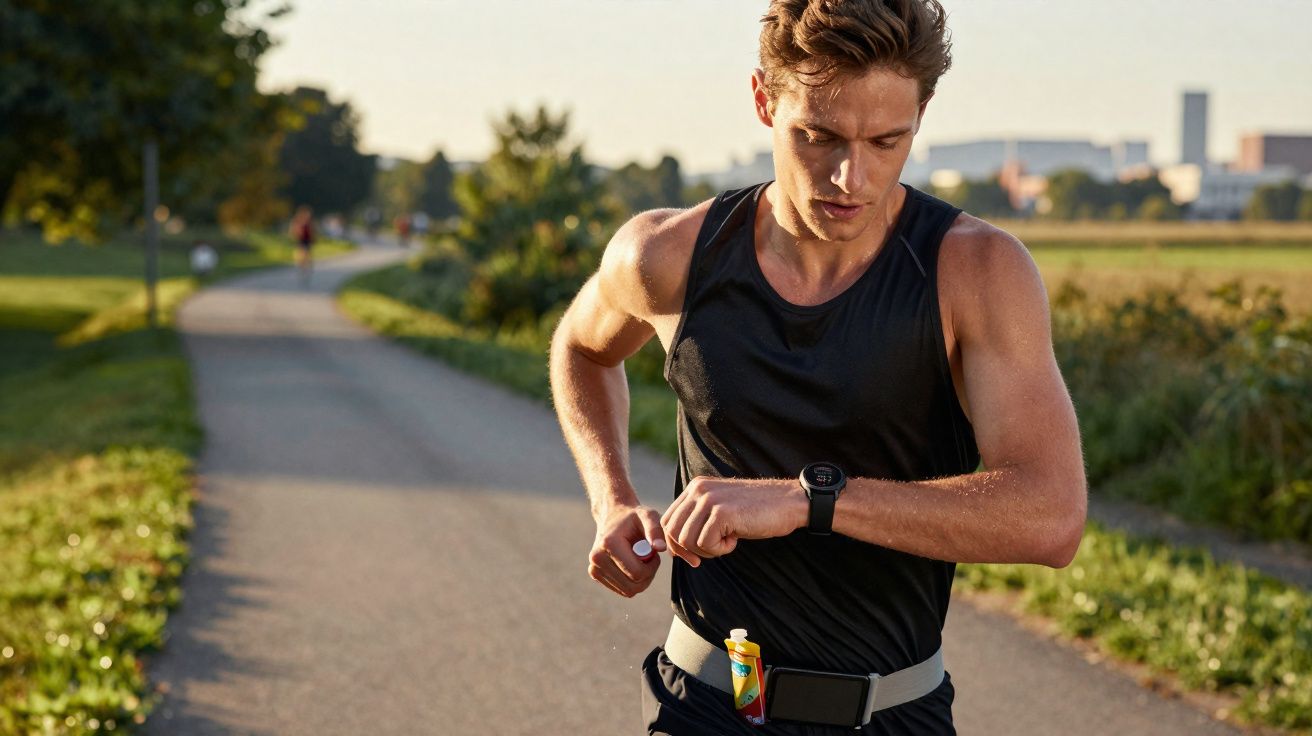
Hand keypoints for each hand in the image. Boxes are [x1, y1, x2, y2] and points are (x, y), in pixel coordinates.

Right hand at [588, 503, 666, 597]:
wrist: (613, 515)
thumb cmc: (634, 516)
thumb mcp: (648, 516)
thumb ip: (656, 530)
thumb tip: (661, 548)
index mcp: (609, 544)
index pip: (636, 573)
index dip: (652, 567)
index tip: (654, 554)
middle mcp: (597, 558)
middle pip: (632, 586)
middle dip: (647, 575)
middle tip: (650, 558)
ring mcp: (593, 568)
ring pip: (628, 591)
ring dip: (641, 580)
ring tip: (641, 559)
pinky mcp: (594, 574)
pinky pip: (621, 590)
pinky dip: (632, 582)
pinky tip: (632, 564)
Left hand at [660, 476, 806, 566]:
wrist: (788, 502)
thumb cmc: (756, 512)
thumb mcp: (720, 511)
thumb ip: (697, 520)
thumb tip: (673, 548)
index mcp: (696, 487)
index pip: (668, 520)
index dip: (676, 544)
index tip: (694, 556)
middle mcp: (698, 490)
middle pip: (673, 532)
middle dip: (688, 551)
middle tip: (714, 551)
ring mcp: (709, 499)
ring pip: (687, 540)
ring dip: (707, 550)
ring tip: (728, 541)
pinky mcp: (721, 512)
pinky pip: (705, 544)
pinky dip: (721, 550)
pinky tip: (736, 539)